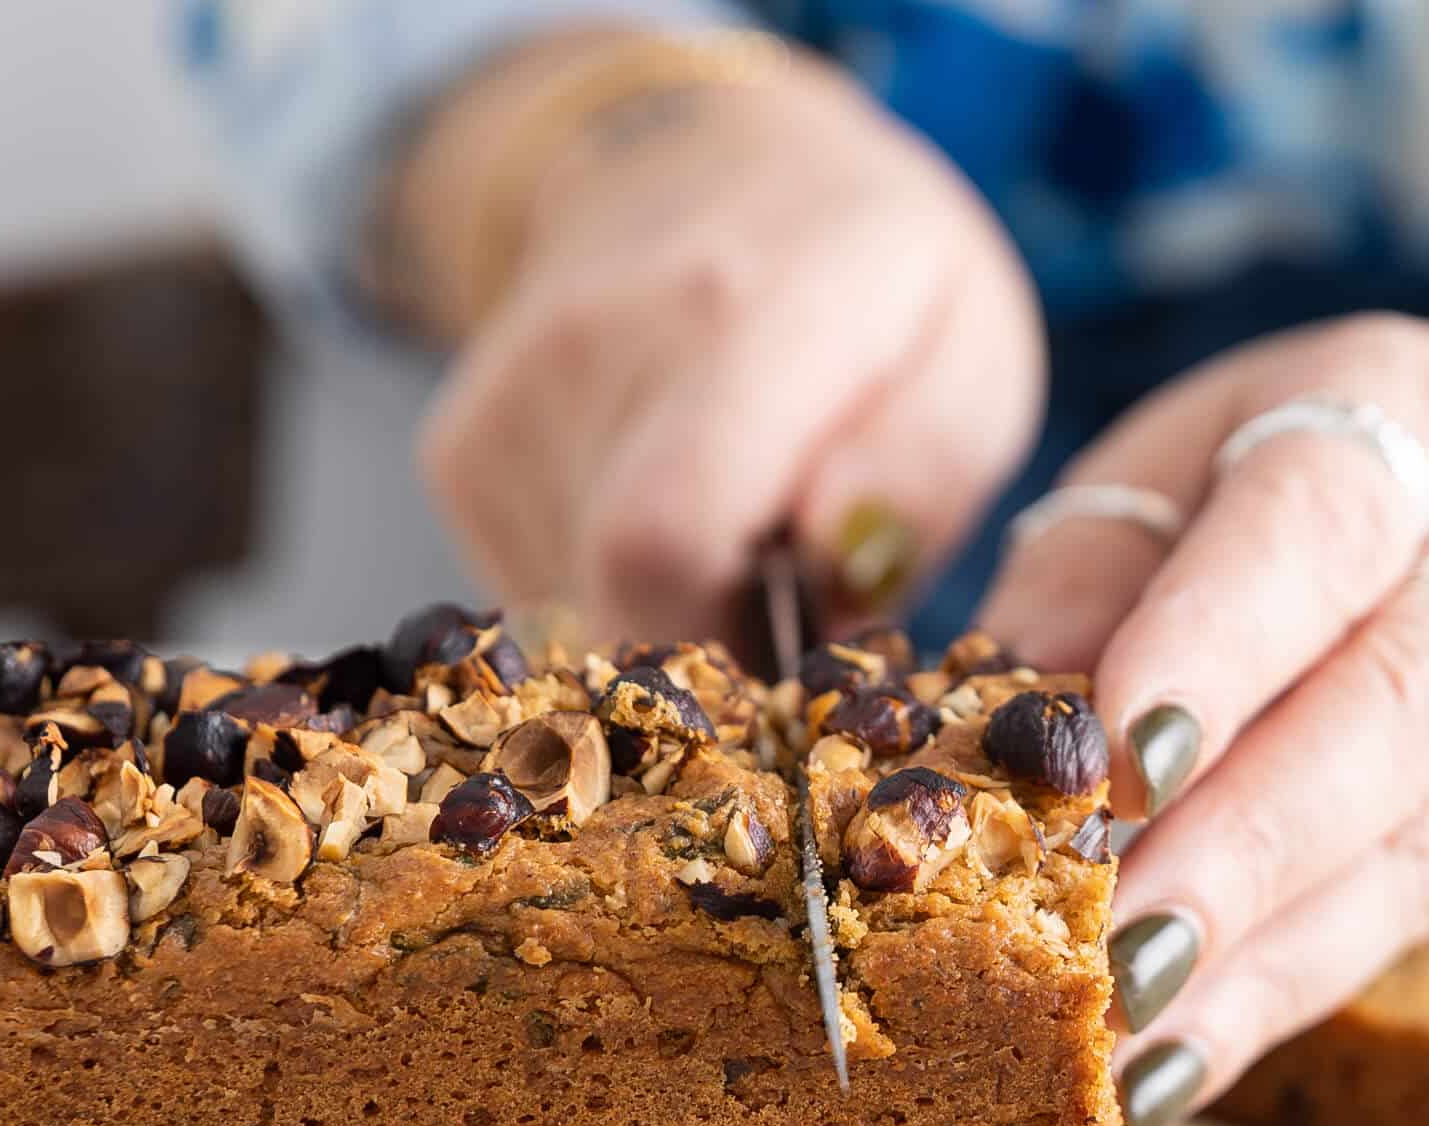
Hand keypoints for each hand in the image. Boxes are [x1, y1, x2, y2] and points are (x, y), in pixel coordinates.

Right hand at [410, 42, 1044, 642]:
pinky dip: (612, 594)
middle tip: (788, 603)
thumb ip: (921, 468)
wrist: (698, 161)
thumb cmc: (872, 280)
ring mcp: (504, 400)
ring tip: (734, 532)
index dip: (732, 650)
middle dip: (714, 646)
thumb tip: (832, 569)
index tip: (802, 661)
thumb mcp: (972, 352)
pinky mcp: (456, 452)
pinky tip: (665, 516)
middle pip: (617, 598)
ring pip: (577, 614)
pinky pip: (535, 595)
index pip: (664, 537)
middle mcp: (592, 343)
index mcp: (744, 310)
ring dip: (669, 618)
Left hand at [977, 316, 1428, 1125]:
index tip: (1118, 754)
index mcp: (1400, 427)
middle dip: (1241, 839)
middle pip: (1388, 711)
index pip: (1316, 526)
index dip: (1222, 642)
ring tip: (1116, 1035)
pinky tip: (1163, 1074)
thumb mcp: (1197, 464)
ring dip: (1251, 954)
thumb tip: (986, 711)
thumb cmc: (1317, 489)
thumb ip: (1094, 570)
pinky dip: (1269, 1006)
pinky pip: (1393, 930)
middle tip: (1104, 939)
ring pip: (1408, 844)